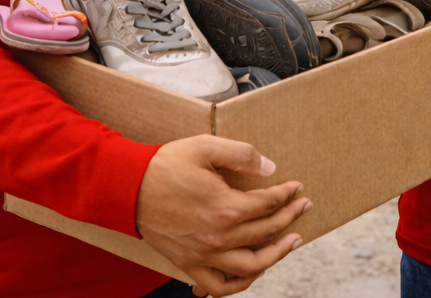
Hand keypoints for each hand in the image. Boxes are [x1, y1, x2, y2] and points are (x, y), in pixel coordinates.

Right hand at [135, 135, 311, 295]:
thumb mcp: (206, 146)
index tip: (296, 187)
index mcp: (224, 207)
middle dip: (290, 217)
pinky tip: (255, 270)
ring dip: (277, 254)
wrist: (127, 189)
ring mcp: (203, 255)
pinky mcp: (189, 265)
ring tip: (292, 240)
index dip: (287, 194)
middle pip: (266, 232)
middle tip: (303, 206)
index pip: (269, 204)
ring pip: (251, 266)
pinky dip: (242, 283)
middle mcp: (217, 237)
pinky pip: (221, 287)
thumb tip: (270, 168)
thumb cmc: (165, 166)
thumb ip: (242, 154)